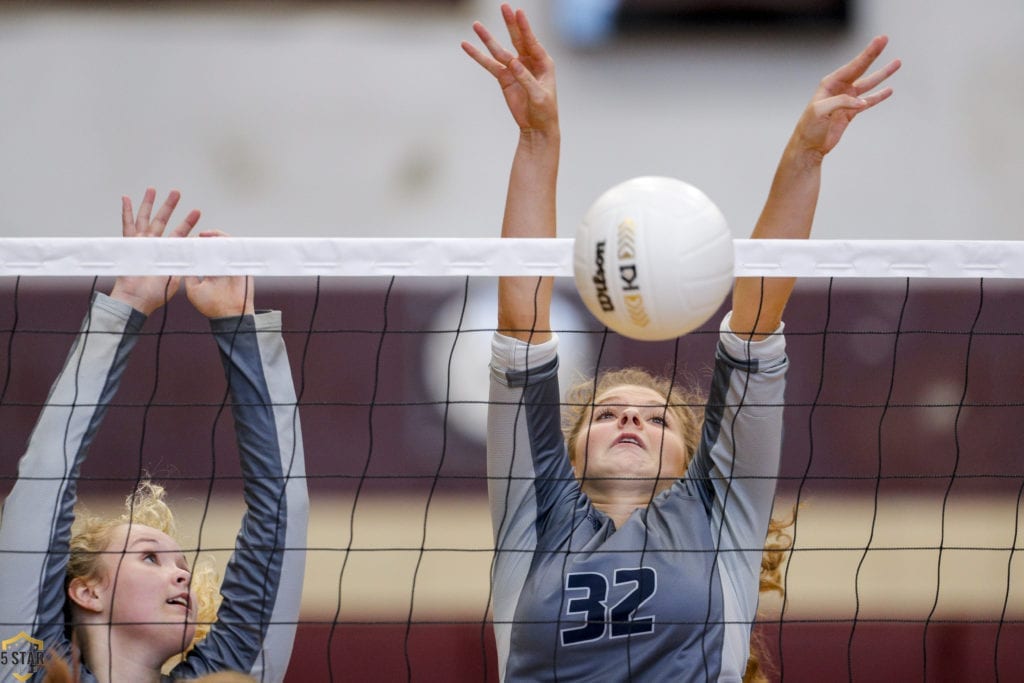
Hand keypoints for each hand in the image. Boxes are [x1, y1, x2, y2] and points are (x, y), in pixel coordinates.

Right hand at [109, 187, 200, 315]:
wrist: (137, 300)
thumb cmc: (156, 293)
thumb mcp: (177, 276)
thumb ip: (185, 265)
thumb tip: (200, 258)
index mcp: (167, 252)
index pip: (180, 233)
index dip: (188, 222)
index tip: (197, 211)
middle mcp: (154, 244)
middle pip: (162, 220)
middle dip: (169, 206)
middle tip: (176, 192)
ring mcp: (140, 243)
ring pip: (145, 219)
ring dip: (149, 204)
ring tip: (153, 189)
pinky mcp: (129, 245)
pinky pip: (126, 226)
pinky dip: (126, 212)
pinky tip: (126, 198)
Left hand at [185, 231, 255, 318]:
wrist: (228, 313)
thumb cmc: (211, 305)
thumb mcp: (193, 289)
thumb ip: (189, 274)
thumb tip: (184, 260)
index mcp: (208, 272)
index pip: (201, 254)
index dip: (194, 247)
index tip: (186, 243)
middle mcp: (219, 266)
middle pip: (212, 247)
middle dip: (204, 240)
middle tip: (197, 236)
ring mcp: (230, 264)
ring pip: (224, 244)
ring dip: (215, 237)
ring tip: (205, 235)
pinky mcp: (240, 264)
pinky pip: (235, 248)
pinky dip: (227, 241)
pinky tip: (217, 239)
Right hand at [462, 4, 557, 134]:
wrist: (537, 127)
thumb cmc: (545, 111)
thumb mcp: (539, 96)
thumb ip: (526, 79)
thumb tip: (513, 63)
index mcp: (543, 63)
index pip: (532, 42)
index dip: (524, 28)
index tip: (518, 12)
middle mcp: (529, 61)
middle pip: (517, 39)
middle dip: (510, 24)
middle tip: (504, 7)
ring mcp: (515, 69)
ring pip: (499, 50)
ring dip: (488, 38)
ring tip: (476, 25)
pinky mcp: (504, 78)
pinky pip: (489, 65)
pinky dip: (478, 56)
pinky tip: (467, 46)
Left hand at [792, 35, 900, 158]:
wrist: (808, 147)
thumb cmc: (810, 127)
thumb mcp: (821, 111)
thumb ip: (841, 103)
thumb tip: (861, 103)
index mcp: (830, 84)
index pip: (853, 65)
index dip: (868, 53)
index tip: (881, 39)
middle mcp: (839, 88)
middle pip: (861, 68)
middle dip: (873, 54)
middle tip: (885, 39)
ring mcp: (846, 100)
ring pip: (868, 83)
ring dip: (882, 74)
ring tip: (897, 63)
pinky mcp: (850, 112)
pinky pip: (868, 101)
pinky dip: (878, 96)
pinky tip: (889, 90)